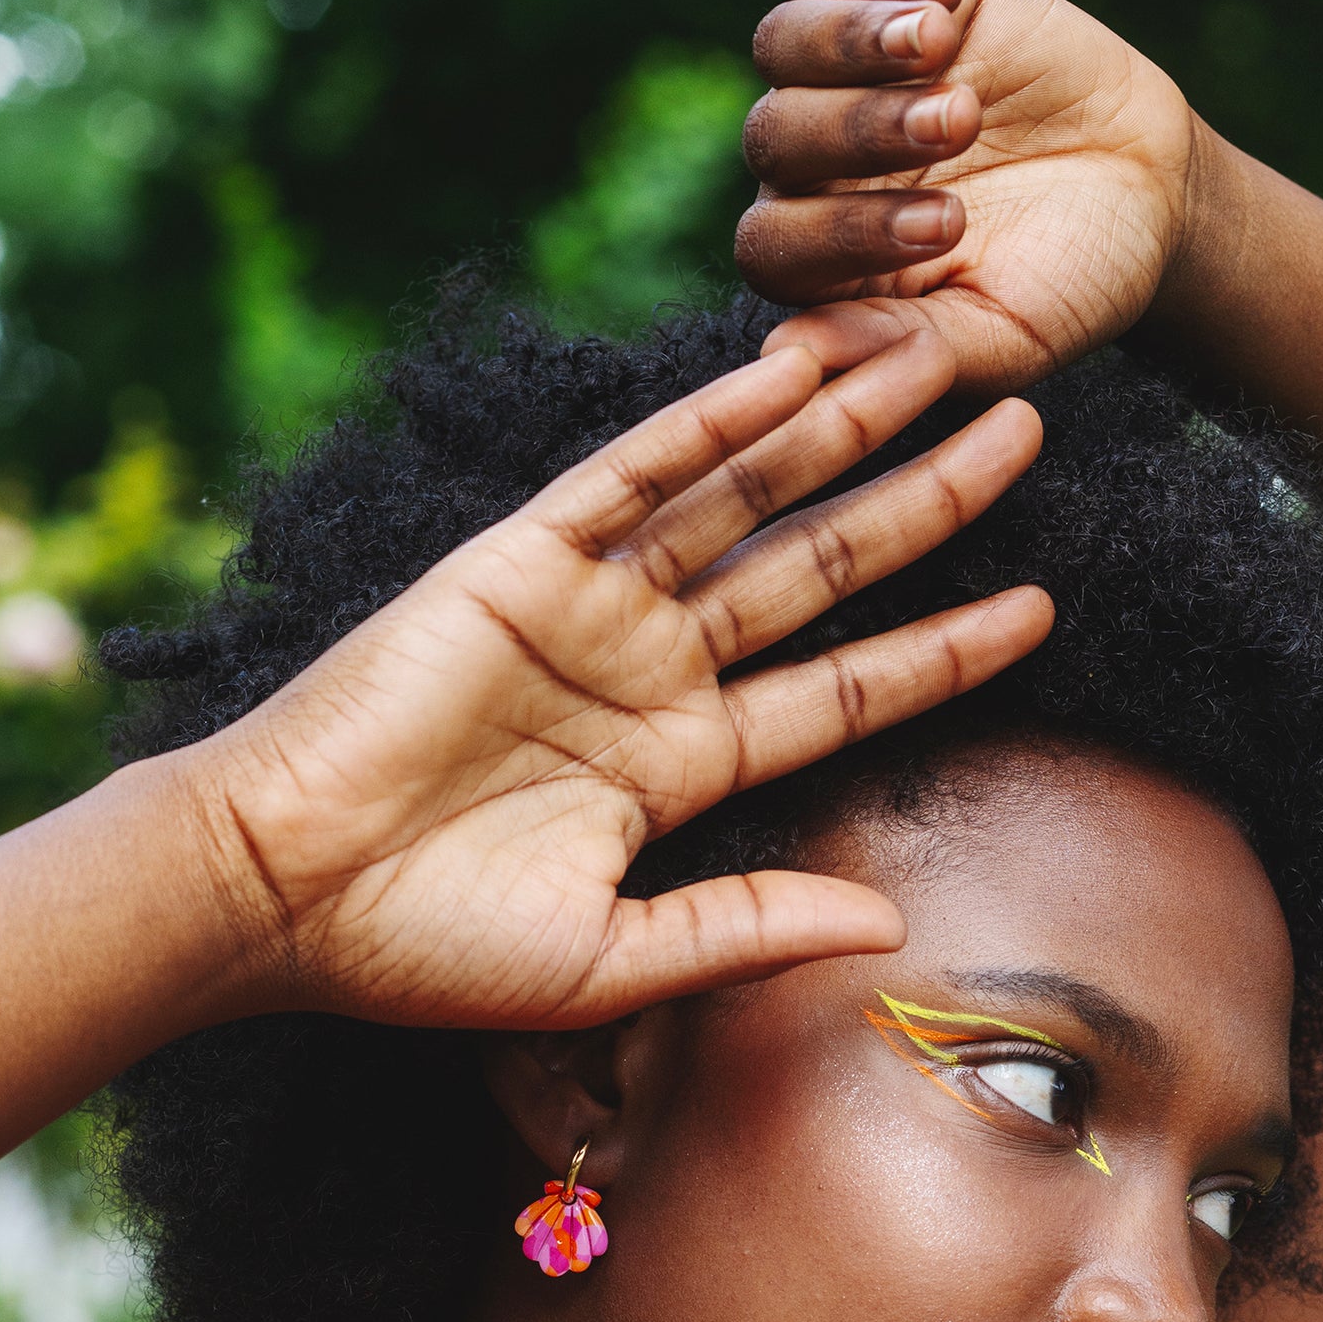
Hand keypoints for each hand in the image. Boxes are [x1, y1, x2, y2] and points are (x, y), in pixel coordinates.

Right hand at [195, 331, 1049, 1028]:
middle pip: (821, 570)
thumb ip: (753, 930)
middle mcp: (650, 671)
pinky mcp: (518, 561)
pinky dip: (711, 420)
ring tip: (943, 359)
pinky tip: (796, 366)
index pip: (842, 692)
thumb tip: (894, 921)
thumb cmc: (427, 950)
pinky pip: (633, 474)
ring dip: (842, 426)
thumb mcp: (618, 962)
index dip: (943, 651)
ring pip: (745, 497)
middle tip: (1026, 428)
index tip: (1041, 609)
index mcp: (678, 766)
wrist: (281, 895)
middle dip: (926, 501)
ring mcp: (589, 608)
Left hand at [736, 0, 1195, 395]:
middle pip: (775, 134)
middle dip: (861, 130)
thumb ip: (901, 346)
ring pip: (788, 42)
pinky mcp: (899, 1)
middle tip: (957, 130)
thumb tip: (791, 354)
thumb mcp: (999, 336)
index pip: (774, 246)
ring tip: (937, 46)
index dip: (841, 232)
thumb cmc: (1068, 284)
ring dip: (853, 40)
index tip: (947, 229)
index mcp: (825, 265)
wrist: (1149, 198)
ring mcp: (852, 79)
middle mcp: (817, 171)